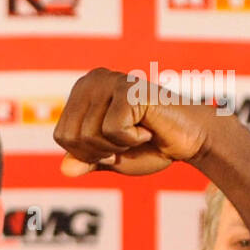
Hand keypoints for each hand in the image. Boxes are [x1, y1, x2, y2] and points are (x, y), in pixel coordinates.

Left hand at [55, 67, 218, 177]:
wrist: (188, 139)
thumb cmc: (149, 146)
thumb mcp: (109, 158)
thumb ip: (85, 162)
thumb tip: (64, 169)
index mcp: (81, 92)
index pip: (61, 137)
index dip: (87, 153)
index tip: (113, 144)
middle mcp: (92, 80)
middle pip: (71, 137)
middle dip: (98, 151)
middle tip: (126, 139)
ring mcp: (110, 80)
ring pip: (89, 134)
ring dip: (117, 146)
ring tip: (138, 131)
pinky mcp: (129, 89)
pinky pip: (113, 129)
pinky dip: (131, 139)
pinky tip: (147, 127)